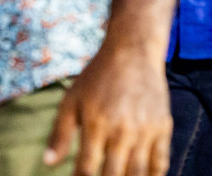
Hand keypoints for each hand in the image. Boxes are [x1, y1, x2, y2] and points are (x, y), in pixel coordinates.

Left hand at [44, 37, 172, 175]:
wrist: (134, 50)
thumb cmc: (98, 76)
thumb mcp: (72, 100)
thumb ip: (59, 133)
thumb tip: (48, 163)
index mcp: (96, 124)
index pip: (86, 170)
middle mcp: (122, 130)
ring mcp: (145, 130)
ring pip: (137, 174)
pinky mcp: (163, 126)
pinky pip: (160, 162)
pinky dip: (153, 175)